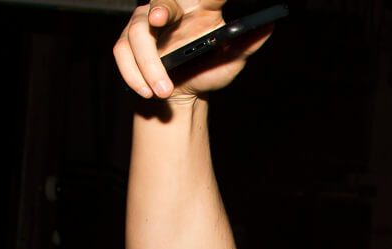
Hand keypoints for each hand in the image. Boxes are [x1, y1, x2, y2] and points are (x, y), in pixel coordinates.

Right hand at [112, 2, 271, 101]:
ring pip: (138, 34)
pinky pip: (122, 53)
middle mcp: (171, 11)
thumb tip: (269, 25)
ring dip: (149, 65)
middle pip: (161, 3)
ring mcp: (146, 24)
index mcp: (201, 9)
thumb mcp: (231, 61)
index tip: (211, 0)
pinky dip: (133, 74)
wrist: (182, 95)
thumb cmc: (206, 71)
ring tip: (163, 91)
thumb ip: (247, 43)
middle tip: (159, 20)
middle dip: (158, 9)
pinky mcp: (127, 42)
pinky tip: (146, 91)